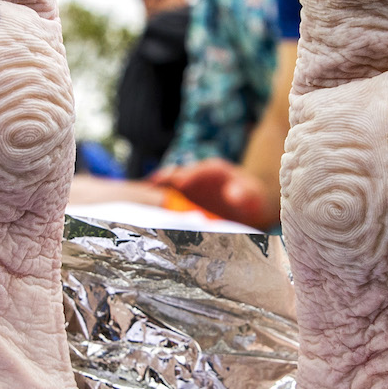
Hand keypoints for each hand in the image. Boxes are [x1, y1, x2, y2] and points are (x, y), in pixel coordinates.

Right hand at [152, 158, 273, 228]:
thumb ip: (243, 194)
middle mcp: (195, 175)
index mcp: (213, 170)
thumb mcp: (253, 197)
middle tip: (145, 192)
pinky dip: (152, 208)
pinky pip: (162, 202)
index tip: (179, 181)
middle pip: (174, 176)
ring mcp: (184, 188)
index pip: (198, 170)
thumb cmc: (252, 200)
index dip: (188, 174)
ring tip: (135, 206)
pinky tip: (140, 218)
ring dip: (151, 196)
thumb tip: (232, 194)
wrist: (248, 207)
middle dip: (160, 183)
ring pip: (164, 188)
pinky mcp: (178, 201)